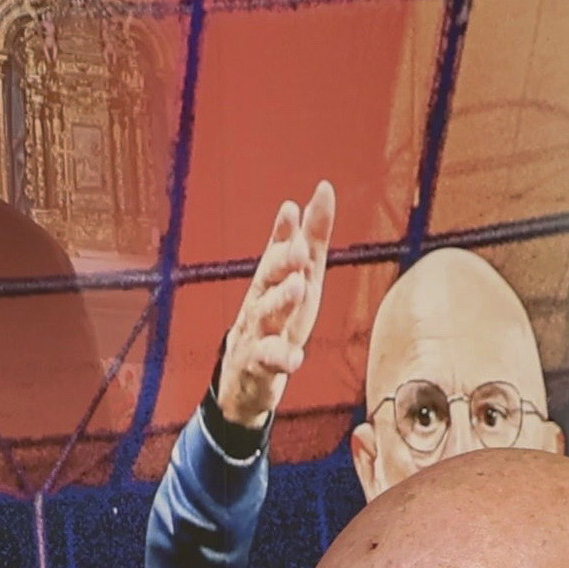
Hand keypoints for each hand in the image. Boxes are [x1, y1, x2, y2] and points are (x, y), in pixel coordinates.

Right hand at [214, 179, 337, 434]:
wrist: (244, 378)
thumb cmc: (278, 319)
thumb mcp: (301, 277)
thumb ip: (312, 238)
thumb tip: (323, 189)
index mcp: (271, 280)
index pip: (275, 250)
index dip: (282, 231)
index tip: (290, 208)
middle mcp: (260, 302)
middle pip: (266, 279)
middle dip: (281, 263)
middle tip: (299, 250)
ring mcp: (257, 334)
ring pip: (266, 315)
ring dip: (281, 301)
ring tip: (298, 287)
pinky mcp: (259, 367)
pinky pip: (269, 361)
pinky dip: (282, 359)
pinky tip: (295, 357)